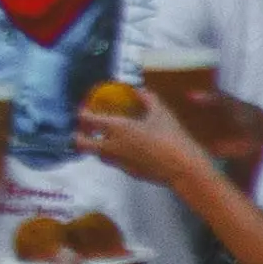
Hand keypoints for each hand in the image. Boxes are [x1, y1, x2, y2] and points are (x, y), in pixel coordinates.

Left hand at [73, 91, 218, 203]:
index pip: (86, 119)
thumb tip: (139, 90)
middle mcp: (111, 146)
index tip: (85, 109)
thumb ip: (147, 98)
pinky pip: (115, 162)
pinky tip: (128, 150)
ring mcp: (118, 162)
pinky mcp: (128, 173)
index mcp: (116, 127)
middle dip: (79, 134)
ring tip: (106, 138)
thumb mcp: (161, 112)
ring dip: (97, 146)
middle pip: (81, 143)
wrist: (184, 168)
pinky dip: (115, 155)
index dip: (82, 113)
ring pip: (97, 154)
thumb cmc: (171, 137)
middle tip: (87, 128)